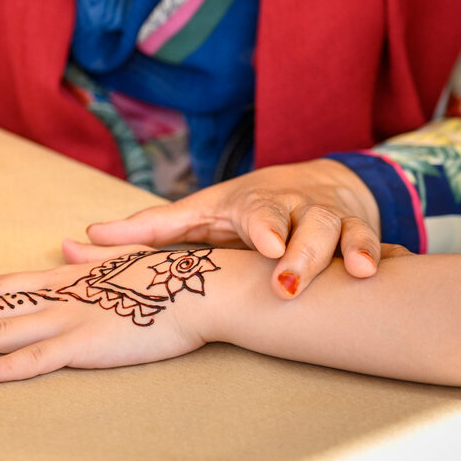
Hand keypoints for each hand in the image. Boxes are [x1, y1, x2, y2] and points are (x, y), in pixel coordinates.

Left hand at [0, 245, 244, 382]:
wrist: (201, 288)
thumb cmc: (168, 276)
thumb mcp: (124, 260)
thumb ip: (92, 256)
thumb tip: (69, 245)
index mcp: (69, 277)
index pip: (6, 283)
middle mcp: (61, 296)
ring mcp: (71, 319)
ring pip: (4, 330)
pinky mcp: (88, 345)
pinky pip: (40, 360)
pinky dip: (8, 368)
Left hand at [75, 159, 380, 298]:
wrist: (313, 183)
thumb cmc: (242, 210)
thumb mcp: (197, 216)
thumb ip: (146, 231)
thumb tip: (80, 241)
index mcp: (252, 204)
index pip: (257, 212)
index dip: (261, 227)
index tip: (263, 244)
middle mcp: (294, 205)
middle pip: (300, 222)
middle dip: (301, 248)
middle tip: (291, 277)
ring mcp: (329, 216)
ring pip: (343, 229)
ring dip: (350, 248)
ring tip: (355, 272)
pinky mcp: (359, 229)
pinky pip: (373, 241)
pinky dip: (378, 253)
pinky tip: (381, 270)